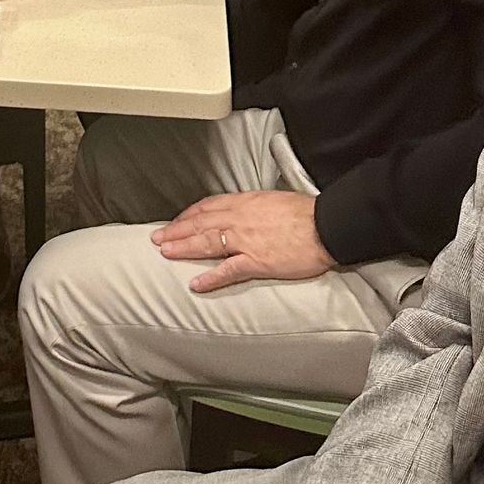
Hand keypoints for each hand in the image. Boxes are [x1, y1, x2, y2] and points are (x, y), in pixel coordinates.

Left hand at [151, 188, 333, 293]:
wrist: (326, 225)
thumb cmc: (305, 212)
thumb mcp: (273, 199)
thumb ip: (253, 206)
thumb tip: (243, 210)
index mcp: (244, 203)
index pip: (207, 206)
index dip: (188, 215)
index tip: (176, 221)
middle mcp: (240, 219)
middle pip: (200, 223)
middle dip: (176, 230)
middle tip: (157, 238)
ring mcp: (246, 241)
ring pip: (207, 243)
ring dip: (184, 247)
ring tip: (165, 253)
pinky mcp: (257, 262)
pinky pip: (228, 270)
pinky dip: (210, 277)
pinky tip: (196, 284)